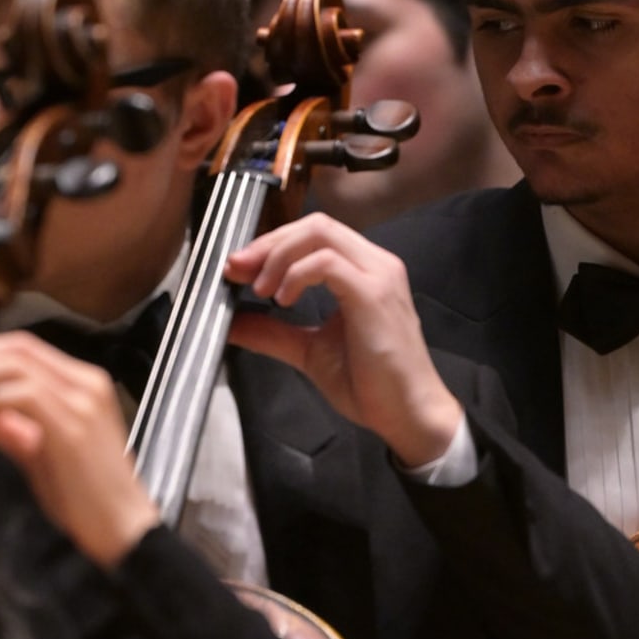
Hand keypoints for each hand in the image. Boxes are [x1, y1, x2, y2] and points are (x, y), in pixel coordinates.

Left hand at [0, 332, 159, 568]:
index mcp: (83, 384)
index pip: (25, 348)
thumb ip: (1, 426)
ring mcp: (83, 404)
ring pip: (20, 367)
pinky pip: (28, 397)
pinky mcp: (74, 429)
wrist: (124, 527)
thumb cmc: (84, 494)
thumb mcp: (35, 451)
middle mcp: (86, 385)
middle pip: (20, 349)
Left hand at [222, 214, 461, 467]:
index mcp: (362, 271)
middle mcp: (374, 263)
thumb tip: (232, 322)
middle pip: (314, 225)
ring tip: (261, 289)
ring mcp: (378, 275)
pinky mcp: (374, 294)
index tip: (238, 268)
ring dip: (279, 256)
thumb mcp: (307, 350)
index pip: (313, 234)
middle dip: (268, 243)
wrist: (406, 414)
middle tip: (237, 269)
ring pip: (320, 233)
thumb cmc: (369, 384)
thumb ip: (271, 332)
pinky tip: (284, 299)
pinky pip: (327, 262)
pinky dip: (296, 274)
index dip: (271, 244)